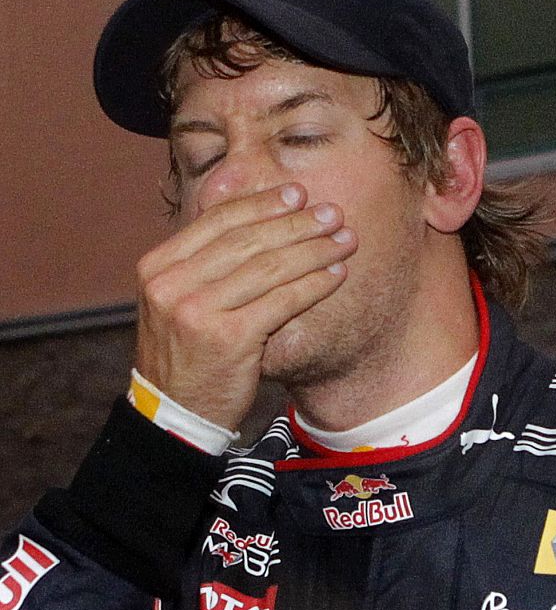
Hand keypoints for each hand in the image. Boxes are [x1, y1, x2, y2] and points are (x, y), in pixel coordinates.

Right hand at [135, 184, 356, 429]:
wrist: (173, 414)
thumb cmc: (186, 353)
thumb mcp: (176, 300)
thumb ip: (204, 262)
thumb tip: (257, 216)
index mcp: (157, 267)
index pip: (217, 221)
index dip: (262, 204)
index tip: (297, 195)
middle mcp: (172, 285)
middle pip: (247, 240)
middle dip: (296, 224)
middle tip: (332, 213)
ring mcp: (197, 311)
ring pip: (269, 267)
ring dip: (314, 251)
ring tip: (343, 240)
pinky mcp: (228, 338)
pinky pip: (282, 301)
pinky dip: (314, 285)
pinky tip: (336, 275)